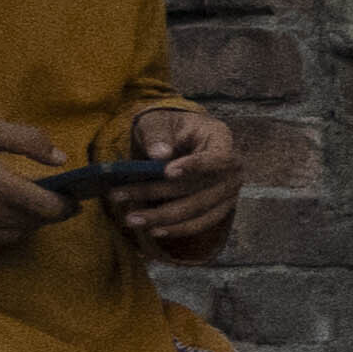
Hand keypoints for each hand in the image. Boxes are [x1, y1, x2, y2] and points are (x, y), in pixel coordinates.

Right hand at [0, 112, 78, 247]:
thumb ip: (26, 140)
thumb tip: (61, 158)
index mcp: (2, 190)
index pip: (51, 208)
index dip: (68, 204)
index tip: (74, 197)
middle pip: (37, 223)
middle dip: (50, 212)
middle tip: (54, 199)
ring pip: (17, 233)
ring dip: (28, 220)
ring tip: (27, 203)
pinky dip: (5, 227)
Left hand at [104, 98, 242, 250]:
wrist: (181, 139)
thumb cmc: (169, 128)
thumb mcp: (158, 122)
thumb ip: (157, 135)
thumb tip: (159, 155)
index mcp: (221, 139)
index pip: (217, 157)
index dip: (195, 166)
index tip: (167, 172)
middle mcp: (232, 169)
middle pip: (200, 188)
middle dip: (159, 194)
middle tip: (120, 196)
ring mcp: (229, 191)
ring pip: (198, 210)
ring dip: (164, 218)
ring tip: (131, 219)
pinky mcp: (219, 208)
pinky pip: (201, 223)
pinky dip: (177, 229)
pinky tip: (154, 230)